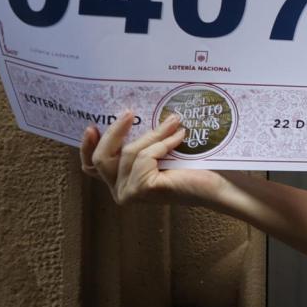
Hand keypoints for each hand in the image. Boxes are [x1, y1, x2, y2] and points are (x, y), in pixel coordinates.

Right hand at [80, 112, 223, 206]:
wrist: (218, 184)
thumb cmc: (192, 167)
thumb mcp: (158, 149)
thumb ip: (140, 141)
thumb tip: (128, 114)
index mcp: (121, 181)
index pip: (92, 166)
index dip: (87, 147)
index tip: (91, 126)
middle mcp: (120, 191)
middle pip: (102, 157)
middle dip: (115, 132)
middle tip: (128, 113)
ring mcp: (129, 193)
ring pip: (128, 152)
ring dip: (153, 134)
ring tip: (174, 121)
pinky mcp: (141, 189)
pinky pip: (145, 156)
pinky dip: (163, 143)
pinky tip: (180, 138)